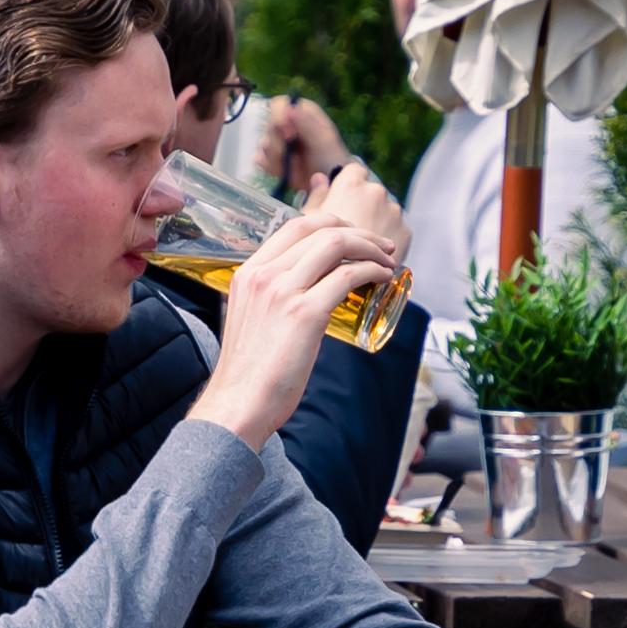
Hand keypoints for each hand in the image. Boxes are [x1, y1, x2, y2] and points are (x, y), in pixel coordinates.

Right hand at [186, 204, 392, 447]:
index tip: (353, 235)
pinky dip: (372, 271)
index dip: (331, 223)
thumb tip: (307, 292)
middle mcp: (263, 274)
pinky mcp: (305, 313)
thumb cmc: (249, 373)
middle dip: (358, 231)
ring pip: (336, 245)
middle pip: (319, 228)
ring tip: (387, 260)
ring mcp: (283, 291)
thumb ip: (271, 299)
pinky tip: (383, 279)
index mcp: (248, 273)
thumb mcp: (252, 318)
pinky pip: (348, 277)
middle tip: (381, 245)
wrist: (239, 404)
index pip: (295, 225)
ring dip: (370, 247)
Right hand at [268, 95, 356, 194]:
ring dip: (277, 158)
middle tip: (295, 157)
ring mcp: (278, 140)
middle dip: (279, 144)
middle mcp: (287, 123)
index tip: (288, 135)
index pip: (279, 104)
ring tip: (295, 166)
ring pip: (263, 144)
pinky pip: (260, 159)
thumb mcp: (324, 142)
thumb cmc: (332, 158)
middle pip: (269, 126)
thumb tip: (291, 108)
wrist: (328, 182)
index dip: (279, 118)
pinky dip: (272, 167)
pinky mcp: (271, 157)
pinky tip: (285, 172)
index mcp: (301, 113)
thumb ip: (308, 125)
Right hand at [303, 157, 408, 262]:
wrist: (349, 289)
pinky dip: (389, 240)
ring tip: (364, 248)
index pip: (354, 170)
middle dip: (364, 205)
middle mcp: (375, 192)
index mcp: (350, 185)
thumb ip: (316, 197)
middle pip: (371, 192)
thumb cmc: (318, 253)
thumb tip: (319, 178)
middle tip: (353, 230)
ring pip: (386, 212)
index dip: (348, 182)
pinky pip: (397, 231)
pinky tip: (376, 258)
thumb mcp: (308, 224)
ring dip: (378, 222)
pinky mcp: (406, 232)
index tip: (344, 197)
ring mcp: (393, 211)